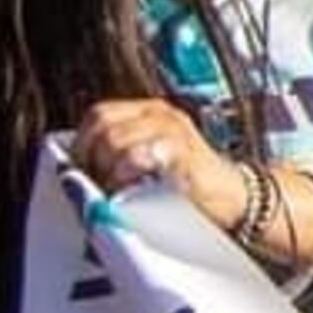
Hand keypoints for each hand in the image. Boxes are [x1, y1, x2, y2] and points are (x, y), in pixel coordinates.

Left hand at [72, 99, 245, 223]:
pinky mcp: (184, 152)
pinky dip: (130, 178)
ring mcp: (174, 130)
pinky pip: (140, 158)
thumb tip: (78, 175)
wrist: (234, 200)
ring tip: (121, 191)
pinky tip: (137, 191)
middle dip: (95, 160)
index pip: (99, 115)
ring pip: (117, 141)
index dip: (83, 144)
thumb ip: (118, 160)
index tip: (81, 172)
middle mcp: (161, 115)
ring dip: (111, 172)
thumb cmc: (188, 187)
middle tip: (101, 185)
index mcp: (148, 112)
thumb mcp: (148, 164)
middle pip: (104, 126)